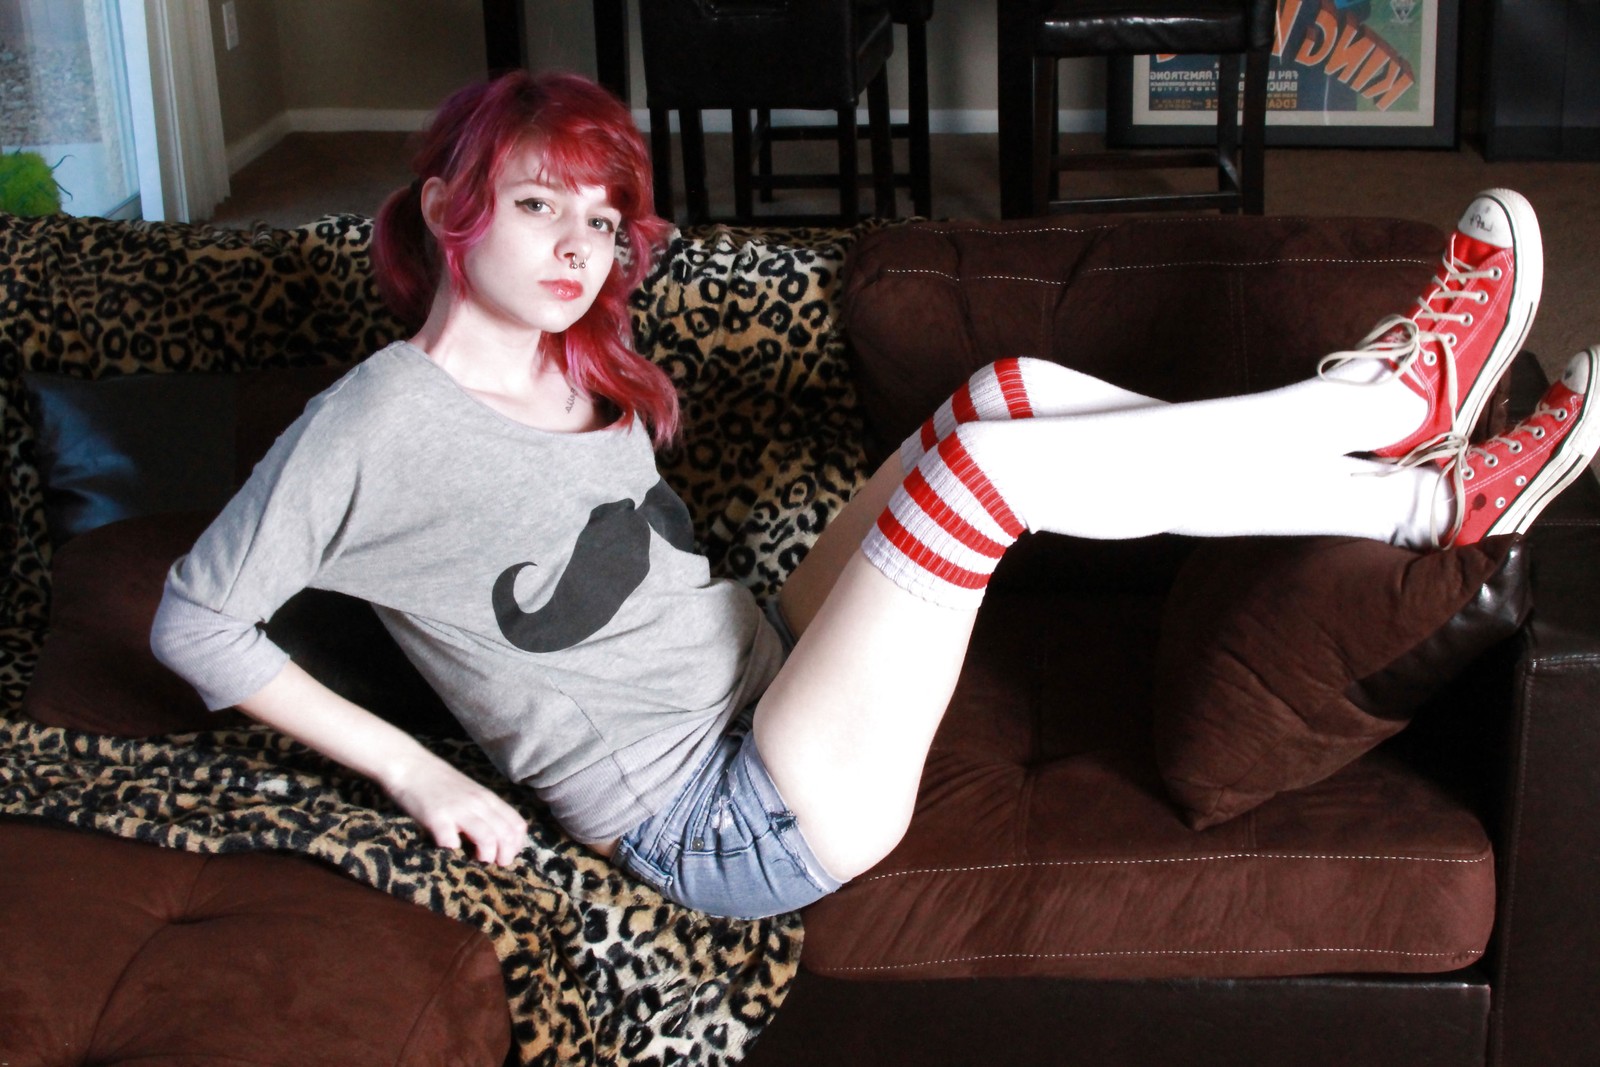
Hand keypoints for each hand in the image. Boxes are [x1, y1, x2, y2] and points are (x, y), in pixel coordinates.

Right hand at [382, 751, 530, 866]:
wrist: (409, 764)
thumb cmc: (437, 781)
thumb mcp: (469, 793)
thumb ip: (482, 810)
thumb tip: (496, 838)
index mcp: (488, 798)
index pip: (517, 824)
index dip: (516, 845)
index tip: (506, 856)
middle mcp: (478, 803)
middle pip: (507, 834)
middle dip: (505, 856)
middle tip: (495, 865)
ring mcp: (458, 810)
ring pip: (488, 839)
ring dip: (486, 857)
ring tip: (478, 862)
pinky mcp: (437, 817)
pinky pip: (452, 842)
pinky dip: (454, 854)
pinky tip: (451, 854)